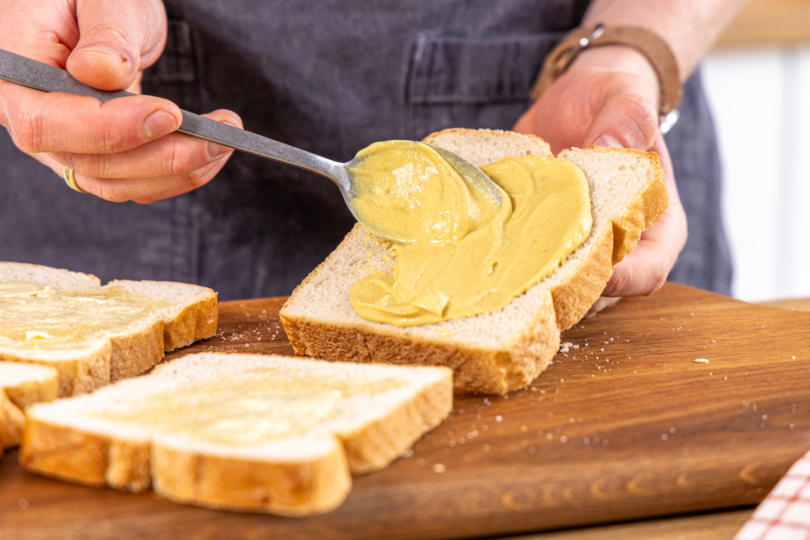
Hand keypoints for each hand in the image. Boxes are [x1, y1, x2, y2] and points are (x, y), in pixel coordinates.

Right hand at [0, 0, 241, 203]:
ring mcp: (62, 141)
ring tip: (224, 143)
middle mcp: (29, 116)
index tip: (170, 114)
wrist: (94, 6)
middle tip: (219, 137)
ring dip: (176, 171)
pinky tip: (209, 154)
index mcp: (14, 72)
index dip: (110, 128)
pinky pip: (130, 180)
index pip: (47, 121)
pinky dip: (174, 175)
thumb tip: (99, 71)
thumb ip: (104, 30)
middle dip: (162, 156)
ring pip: (115, 182)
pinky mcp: (93, 154)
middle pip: (89, 162)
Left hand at [513, 46, 686, 309]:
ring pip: (552, 291)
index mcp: (654, 226)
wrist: (576, 99)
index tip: (592, 274)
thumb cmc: (613, 98)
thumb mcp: (625, 96)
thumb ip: (626, 118)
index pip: (647, 272)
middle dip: (558, 294)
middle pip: (593, 294)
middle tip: (521, 281)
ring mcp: (574, 251)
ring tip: (488, 270)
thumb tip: (606, 146)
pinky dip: (499, 265)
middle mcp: (616, 249)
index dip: (621, 281)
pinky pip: (522, 267)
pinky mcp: (540, 244)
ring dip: (523, 287)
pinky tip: (470, 252)